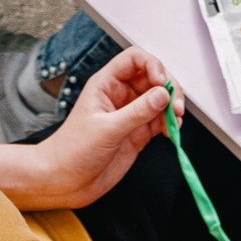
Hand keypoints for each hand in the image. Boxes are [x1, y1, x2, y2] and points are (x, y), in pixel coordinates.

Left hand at [14, 47, 172, 209]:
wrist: (64, 181)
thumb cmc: (72, 151)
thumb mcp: (106, 129)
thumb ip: (137, 111)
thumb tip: (162, 94)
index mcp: (106, 84)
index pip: (134, 60)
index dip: (152, 65)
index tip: (162, 82)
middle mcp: (120, 96)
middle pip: (152, 78)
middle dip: (168, 88)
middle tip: (175, 106)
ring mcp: (130, 114)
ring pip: (159, 100)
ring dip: (172, 107)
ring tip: (174, 121)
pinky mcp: (137, 132)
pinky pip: (160, 120)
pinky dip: (170, 123)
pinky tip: (171, 131)